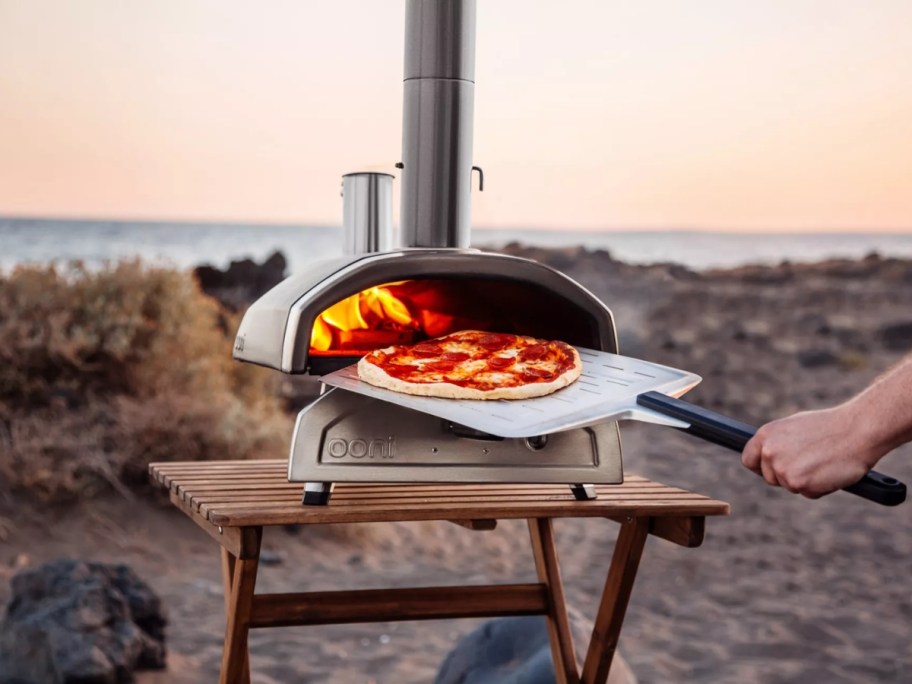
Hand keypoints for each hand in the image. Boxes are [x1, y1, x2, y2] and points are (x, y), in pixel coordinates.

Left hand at [741, 405, 879, 498]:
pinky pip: (808, 494)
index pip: (748, 460)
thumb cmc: (829, 426)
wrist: (856, 431)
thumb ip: (777, 442)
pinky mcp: (800, 484)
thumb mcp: (793, 427)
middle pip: (769, 478)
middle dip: (786, 476)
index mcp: (765, 435)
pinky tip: (829, 472)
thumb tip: (766, 455)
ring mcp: (783, 469)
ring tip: (822, 462)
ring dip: (805, 481)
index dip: (760, 467)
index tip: (770, 470)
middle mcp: (770, 453)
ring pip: (790, 486)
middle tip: (809, 464)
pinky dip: (819, 488)